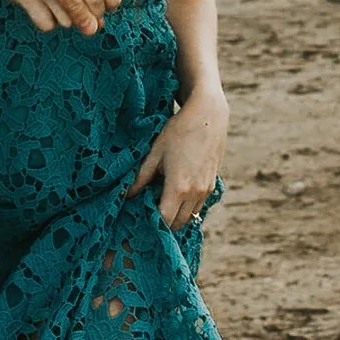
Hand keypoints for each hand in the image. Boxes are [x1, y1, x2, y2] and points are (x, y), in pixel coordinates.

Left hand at [126, 90, 228, 230]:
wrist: (208, 116)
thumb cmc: (179, 132)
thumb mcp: (155, 153)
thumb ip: (141, 177)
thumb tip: (126, 195)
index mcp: (178, 187)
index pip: (165, 220)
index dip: (152, 224)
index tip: (140, 220)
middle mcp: (195, 193)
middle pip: (178, 223)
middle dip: (164, 223)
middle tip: (148, 215)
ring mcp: (206, 190)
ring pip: (191, 216)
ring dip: (177, 216)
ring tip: (161, 205)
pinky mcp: (212, 184)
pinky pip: (198, 206)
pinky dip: (187, 207)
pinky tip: (176, 196)